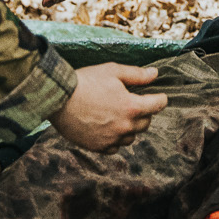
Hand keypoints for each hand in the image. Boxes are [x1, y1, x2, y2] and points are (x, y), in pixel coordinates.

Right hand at [50, 62, 166, 151]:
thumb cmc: (85, 81)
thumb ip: (136, 75)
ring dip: (130, 128)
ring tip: (118, 116)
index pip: (158, 105)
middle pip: (145, 123)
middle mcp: (125, 126)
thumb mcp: (112, 71)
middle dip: (143, 113)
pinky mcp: (98, 147)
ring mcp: (112, 138)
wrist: (58, 98)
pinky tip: (107, 129)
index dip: (160, 99)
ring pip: (131, 137)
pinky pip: (114, 147)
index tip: (159, 97)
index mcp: (132, 107)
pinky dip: (115, 139)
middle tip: (133, 104)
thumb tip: (155, 74)